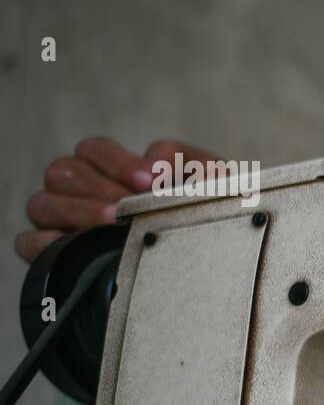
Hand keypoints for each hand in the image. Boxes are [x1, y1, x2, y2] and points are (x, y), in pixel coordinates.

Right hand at [15, 138, 218, 262]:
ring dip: (77, 211)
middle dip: (99, 187)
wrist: (210, 254)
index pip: (94, 150)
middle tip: (129, 207)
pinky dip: (49, 242)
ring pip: (43, 202)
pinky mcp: (54, 252)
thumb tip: (158, 158)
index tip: (151, 179)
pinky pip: (31, 242)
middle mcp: (78, 189)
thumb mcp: (207, 185)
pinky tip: (80, 246)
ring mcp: (61, 220)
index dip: (118, 162)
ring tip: (112, 225)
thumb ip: (189, 161)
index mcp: (108, 167)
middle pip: (64, 172)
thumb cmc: (200, 215)